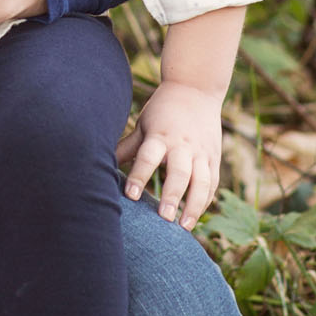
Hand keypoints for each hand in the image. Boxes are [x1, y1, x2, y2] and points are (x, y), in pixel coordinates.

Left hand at [119, 81, 223, 228]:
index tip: (131, 195)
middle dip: (173, 195)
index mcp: (161, 136)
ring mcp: (202, 152)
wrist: (196, 88)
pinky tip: (194, 217)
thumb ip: (128, 147)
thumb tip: (100, 167)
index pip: (149, 157)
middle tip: (164, 218)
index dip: (140, 175)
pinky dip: (204, 201)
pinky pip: (212, 183)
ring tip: (183, 226)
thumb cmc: (163, 110)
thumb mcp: (143, 125)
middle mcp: (183, 145)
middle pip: (180, 172)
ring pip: (202, 181)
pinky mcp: (214, 157)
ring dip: (193, 205)